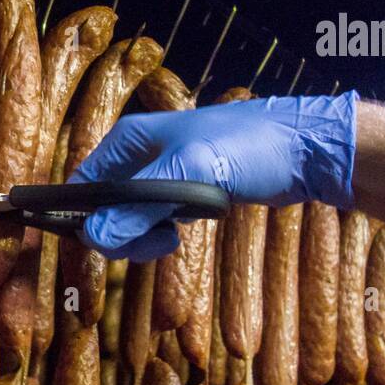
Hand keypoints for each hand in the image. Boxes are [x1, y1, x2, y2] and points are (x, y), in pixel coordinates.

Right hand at [72, 92, 358, 261]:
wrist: (302, 151)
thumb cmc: (246, 146)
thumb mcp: (189, 174)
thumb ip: (140, 207)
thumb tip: (94, 237)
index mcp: (129, 140)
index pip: (83, 183)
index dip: (82, 216)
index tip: (99, 244)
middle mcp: (138, 155)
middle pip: (103, 207)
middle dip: (119, 232)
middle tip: (153, 242)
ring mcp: (160, 175)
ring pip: (128, 219)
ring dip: (141, 237)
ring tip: (172, 238)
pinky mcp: (181, 192)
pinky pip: (153, 221)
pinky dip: (160, 233)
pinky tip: (181, 233)